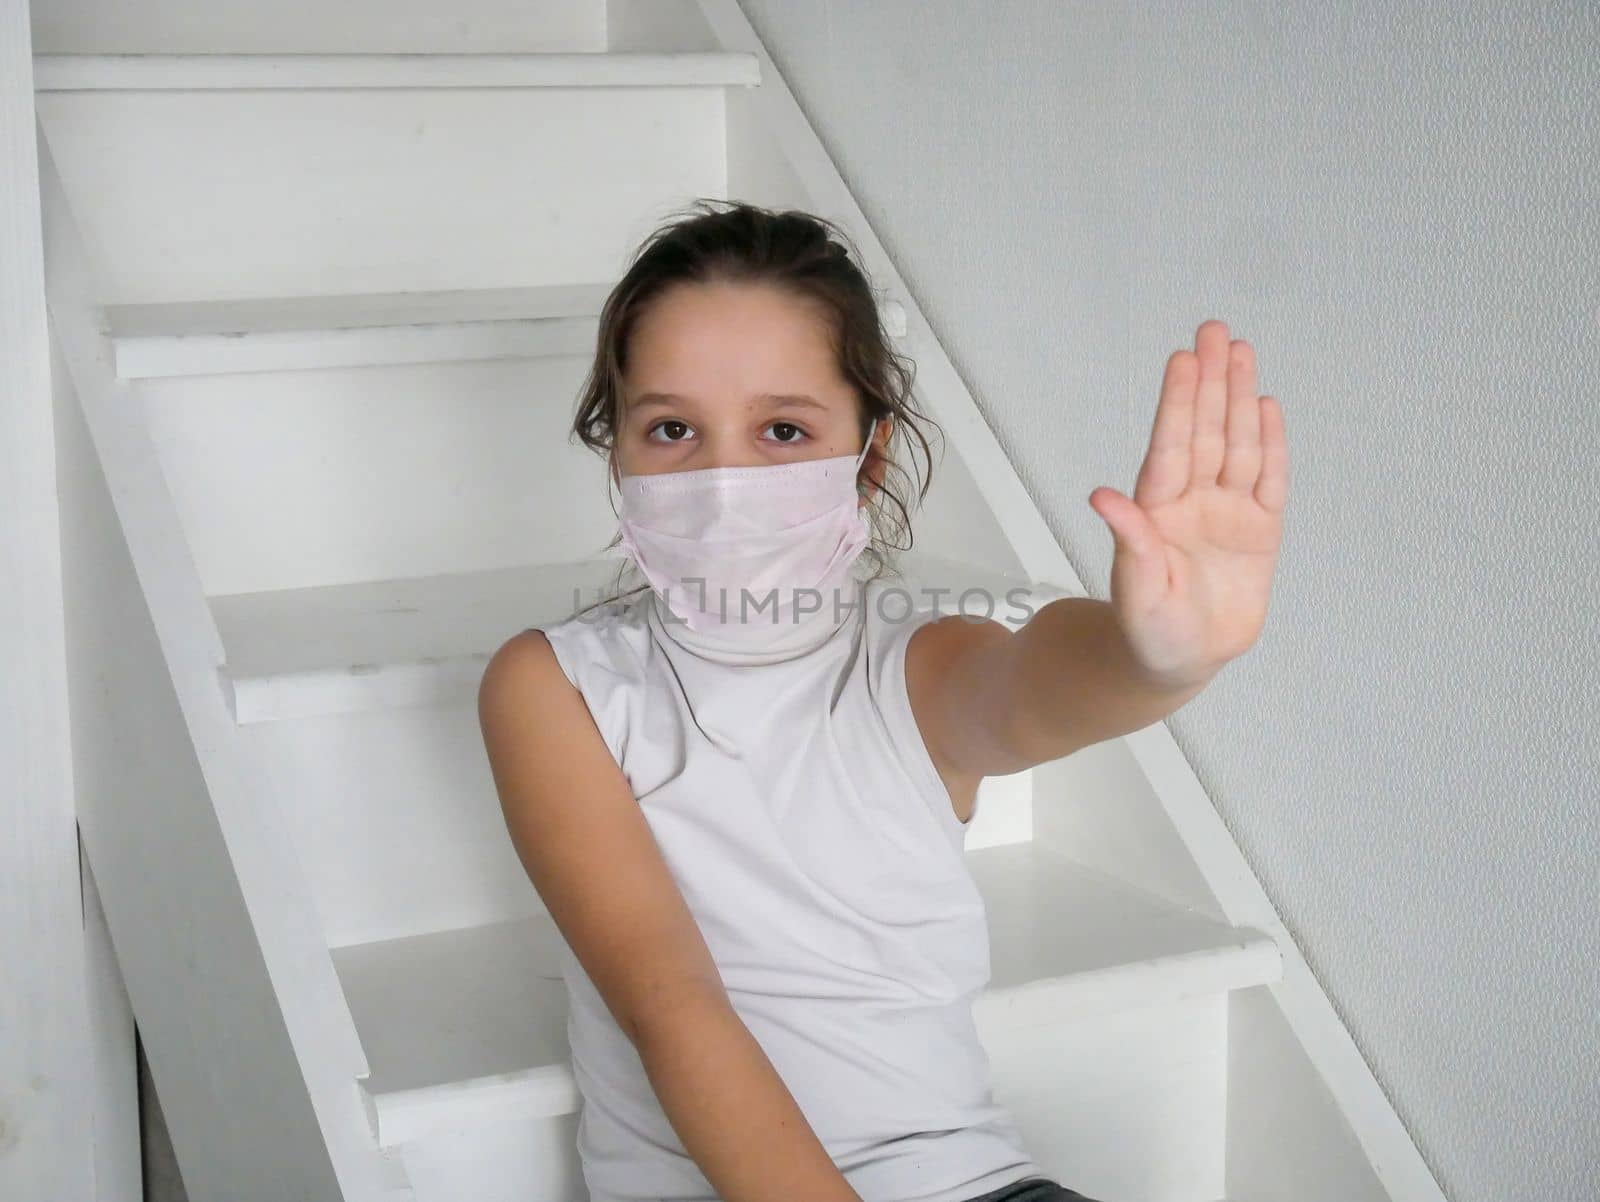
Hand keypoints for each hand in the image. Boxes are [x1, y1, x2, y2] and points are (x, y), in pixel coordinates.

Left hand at [1088, 320, 1288, 688]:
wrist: (1178, 661)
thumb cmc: (1148, 629)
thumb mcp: (1137, 592)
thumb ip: (1130, 544)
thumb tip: (1102, 497)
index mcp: (1157, 512)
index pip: (1170, 447)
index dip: (1178, 403)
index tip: (1183, 361)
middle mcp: (1191, 502)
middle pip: (1204, 431)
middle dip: (1210, 382)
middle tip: (1214, 331)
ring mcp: (1227, 512)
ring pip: (1236, 445)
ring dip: (1239, 399)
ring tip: (1241, 351)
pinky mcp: (1259, 530)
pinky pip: (1268, 480)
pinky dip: (1270, 445)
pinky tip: (1266, 407)